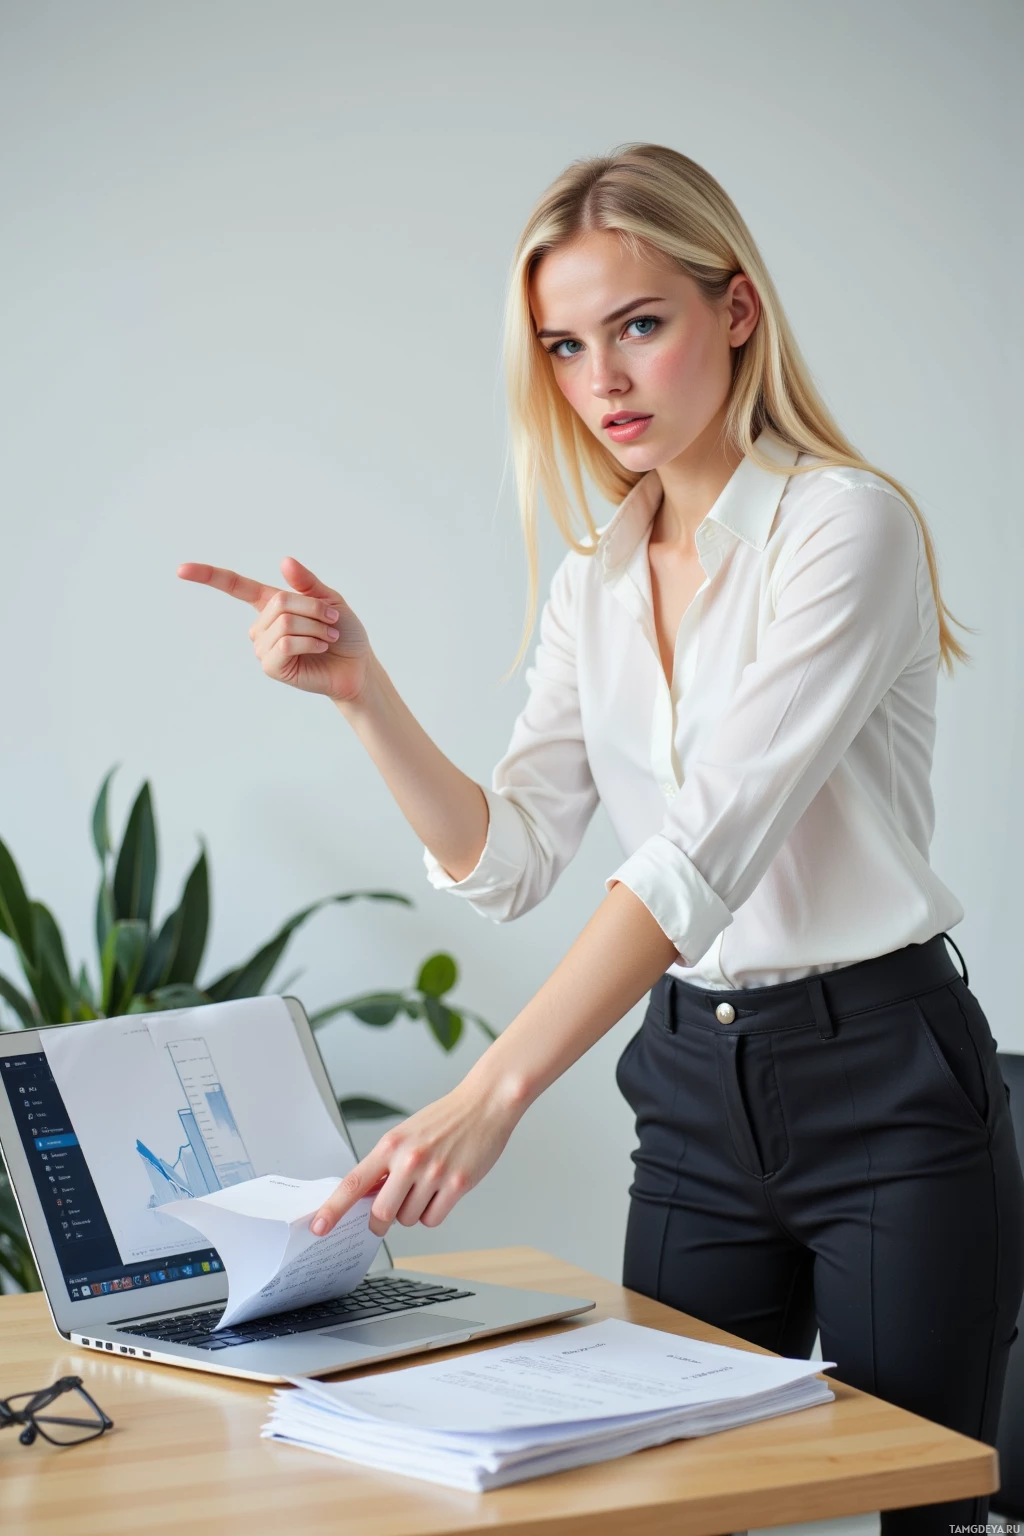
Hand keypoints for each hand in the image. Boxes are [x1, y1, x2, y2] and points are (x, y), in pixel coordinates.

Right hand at [176, 556, 371, 703]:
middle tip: (332, 621)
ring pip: (283, 624)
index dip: (208, 576)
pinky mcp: (272, 667)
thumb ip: (306, 583)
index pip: (234, 586)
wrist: (357, 665)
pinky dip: (309, 642)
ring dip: (315, 627)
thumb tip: (284, 561)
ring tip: (328, 637)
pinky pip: (285, 644)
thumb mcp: (329, 599)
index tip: (180, 570)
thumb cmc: (343, 631)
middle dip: (313, 609)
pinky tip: (320, 648)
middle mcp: (262, 626)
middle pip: (279, 603)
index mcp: (270, 604)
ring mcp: (264, 648)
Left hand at [311, 1077, 520, 1238]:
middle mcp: (409, 1159)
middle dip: (383, 1220)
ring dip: (414, 1211)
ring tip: (428, 1186)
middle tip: (391, 1210)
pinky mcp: (457, 1184)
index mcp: (390, 1145)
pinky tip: (442, 1192)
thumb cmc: (444, 1120)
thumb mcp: (406, 1134)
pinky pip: (433, 1219)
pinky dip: (434, 1212)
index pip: (353, 1183)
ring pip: (409, 1219)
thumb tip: (367, 1198)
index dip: (333, 1209)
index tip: (318, 1227)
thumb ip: (386, 1164)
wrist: (484, 1104)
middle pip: (381, 1213)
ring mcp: (433, 1173)